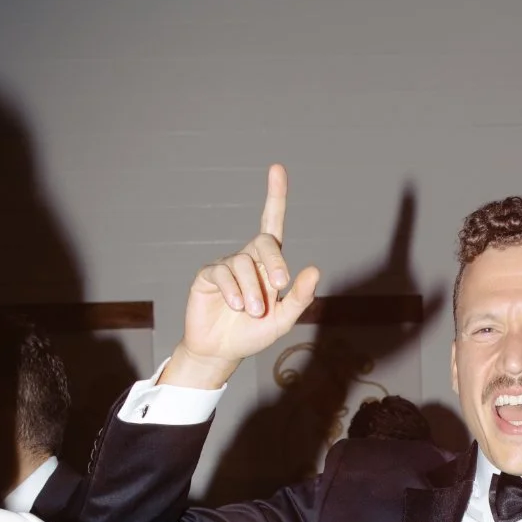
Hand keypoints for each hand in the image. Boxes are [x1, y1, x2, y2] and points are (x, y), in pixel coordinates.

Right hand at [160, 164, 319, 389]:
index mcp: (268, 264)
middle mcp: (248, 259)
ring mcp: (226, 266)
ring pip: (243, 263)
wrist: (222, 352)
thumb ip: (299, 297)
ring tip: (253, 312)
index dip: (275, 196)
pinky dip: (233, 290)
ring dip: (253, 290)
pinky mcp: (207, 276)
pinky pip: (222, 273)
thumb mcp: (282, 320)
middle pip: (264, 242)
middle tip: (280, 286)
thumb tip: (314, 269)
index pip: (272, 223)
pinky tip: (237, 306)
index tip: (276, 169)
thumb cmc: (253, 334)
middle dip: (275, 262)